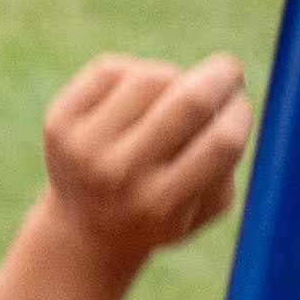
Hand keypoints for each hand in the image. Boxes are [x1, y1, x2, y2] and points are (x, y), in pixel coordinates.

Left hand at [37, 50, 252, 271]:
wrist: (86, 229)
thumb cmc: (162, 211)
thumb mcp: (204, 208)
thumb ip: (228, 163)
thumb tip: (232, 103)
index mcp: (163, 206)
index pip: (221, 143)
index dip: (240, 114)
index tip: (240, 106)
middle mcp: (120, 177)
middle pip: (189, 102)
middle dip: (221, 76)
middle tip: (230, 71)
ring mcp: (84, 148)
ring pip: (151, 78)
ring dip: (173, 78)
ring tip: (172, 97)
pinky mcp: (59, 122)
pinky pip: (112, 70)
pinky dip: (134, 74)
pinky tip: (135, 99)